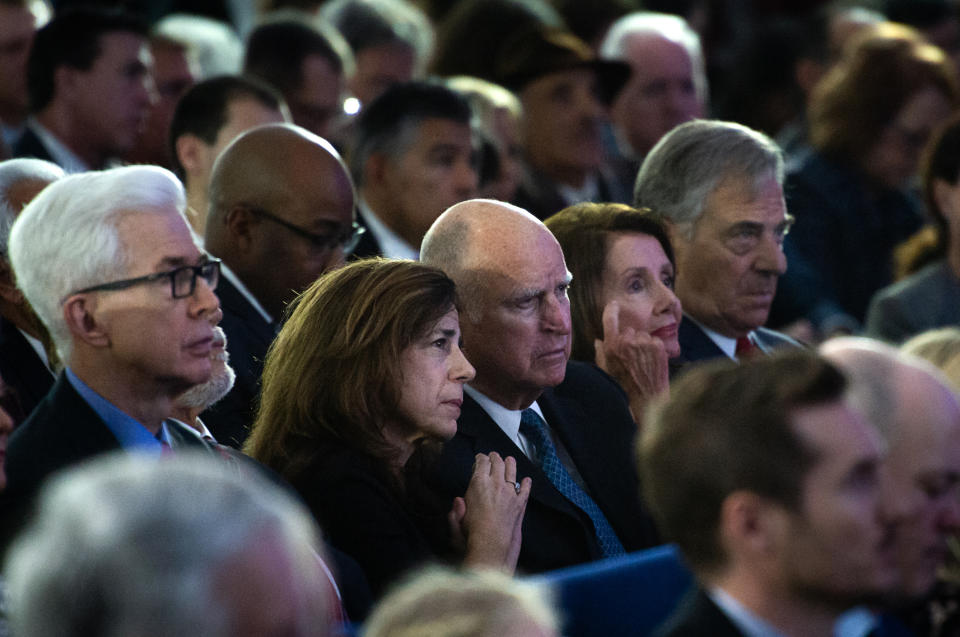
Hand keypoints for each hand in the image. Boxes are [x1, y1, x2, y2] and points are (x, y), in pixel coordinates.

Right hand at [460, 452, 530, 571]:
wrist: (491, 545)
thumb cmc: (472, 534)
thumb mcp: (457, 520)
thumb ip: (456, 509)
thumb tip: (458, 501)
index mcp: (479, 483)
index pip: (481, 462)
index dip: (480, 458)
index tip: (480, 458)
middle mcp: (496, 484)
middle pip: (497, 462)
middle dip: (494, 457)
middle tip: (493, 456)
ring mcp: (510, 492)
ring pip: (512, 471)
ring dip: (510, 463)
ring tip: (509, 460)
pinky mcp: (519, 503)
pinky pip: (525, 489)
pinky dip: (526, 483)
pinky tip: (527, 480)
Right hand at [594, 300, 668, 423]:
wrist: (647, 398)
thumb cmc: (623, 385)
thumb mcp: (605, 369)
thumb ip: (601, 352)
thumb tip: (599, 341)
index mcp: (612, 345)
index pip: (610, 318)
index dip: (612, 309)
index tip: (614, 305)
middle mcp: (628, 340)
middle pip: (628, 330)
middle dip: (629, 339)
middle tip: (630, 356)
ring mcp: (645, 342)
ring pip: (642, 335)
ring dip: (642, 344)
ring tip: (641, 362)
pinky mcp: (658, 346)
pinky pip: (654, 340)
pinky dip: (653, 348)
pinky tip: (650, 362)